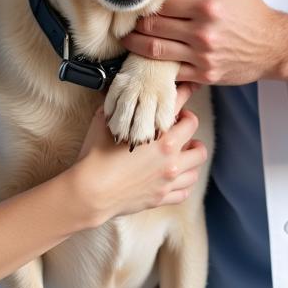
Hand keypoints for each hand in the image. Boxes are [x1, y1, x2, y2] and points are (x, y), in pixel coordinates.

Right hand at [73, 83, 205, 222]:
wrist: (90, 193)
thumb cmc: (96, 158)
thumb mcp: (104, 123)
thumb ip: (117, 108)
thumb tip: (119, 97)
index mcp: (160, 136)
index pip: (181, 106)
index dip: (186, 93)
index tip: (188, 89)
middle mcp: (170, 157)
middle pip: (196, 135)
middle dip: (189, 125)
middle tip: (178, 124)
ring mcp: (168, 179)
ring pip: (197, 164)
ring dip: (191, 155)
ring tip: (182, 151)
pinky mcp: (162, 197)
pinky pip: (186, 190)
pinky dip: (185, 181)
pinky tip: (176, 176)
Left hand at [122, 0, 287, 85]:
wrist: (274, 46)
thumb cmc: (252, 12)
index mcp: (207, 6)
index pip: (163, 2)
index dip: (148, 2)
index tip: (139, 1)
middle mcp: (202, 32)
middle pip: (153, 26)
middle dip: (136, 23)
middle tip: (126, 20)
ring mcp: (202, 56)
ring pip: (155, 50)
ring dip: (135, 44)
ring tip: (126, 39)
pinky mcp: (204, 74)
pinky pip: (171, 72)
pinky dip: (155, 66)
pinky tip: (145, 60)